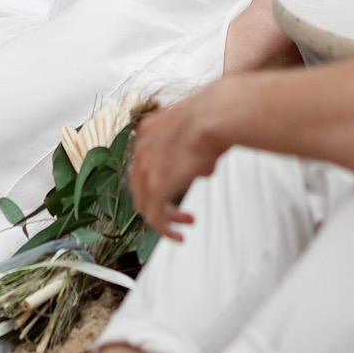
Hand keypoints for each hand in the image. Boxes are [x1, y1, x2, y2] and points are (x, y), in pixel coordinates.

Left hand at [128, 90, 229, 239]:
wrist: (213, 116)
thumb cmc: (213, 116)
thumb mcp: (200, 131)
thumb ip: (196, 151)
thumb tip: (204, 167)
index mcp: (148, 132)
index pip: (144, 162)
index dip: (157, 178)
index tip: (173, 186)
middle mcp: (141, 150)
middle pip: (140, 186)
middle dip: (159, 201)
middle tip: (176, 211)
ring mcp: (146, 169)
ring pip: (146, 205)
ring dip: (165, 218)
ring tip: (186, 222)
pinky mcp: (156, 187)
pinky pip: (156, 218)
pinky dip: (166, 230)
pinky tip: (179, 236)